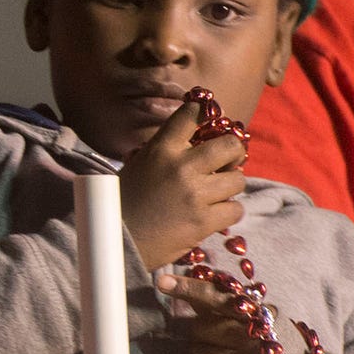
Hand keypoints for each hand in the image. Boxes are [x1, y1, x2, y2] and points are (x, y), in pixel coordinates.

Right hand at [118, 96, 246, 265]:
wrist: (115, 240)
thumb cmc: (123, 202)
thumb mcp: (138, 166)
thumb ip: (164, 152)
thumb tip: (193, 144)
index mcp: (161, 150)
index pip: (193, 115)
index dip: (204, 113)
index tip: (209, 120)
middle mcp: (181, 167)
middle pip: (230, 145)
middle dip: (233, 153)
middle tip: (227, 162)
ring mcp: (195, 194)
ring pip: (238, 180)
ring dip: (230, 186)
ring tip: (217, 193)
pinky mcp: (204, 221)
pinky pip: (235, 209)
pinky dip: (227, 212)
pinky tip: (213, 214)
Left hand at [160, 270, 262, 353]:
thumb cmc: (272, 349)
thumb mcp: (259, 320)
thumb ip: (224, 304)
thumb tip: (188, 283)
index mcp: (257, 314)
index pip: (218, 297)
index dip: (189, 289)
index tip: (162, 282)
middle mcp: (252, 338)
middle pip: (198, 328)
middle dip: (201, 334)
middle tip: (219, 340)